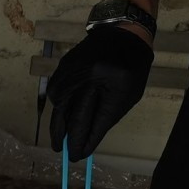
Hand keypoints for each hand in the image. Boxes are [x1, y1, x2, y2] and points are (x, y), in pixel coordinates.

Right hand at [48, 26, 153, 159]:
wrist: (121, 32)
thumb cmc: (131, 67)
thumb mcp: (128, 94)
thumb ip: (108, 116)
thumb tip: (86, 139)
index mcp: (112, 82)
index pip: (93, 119)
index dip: (85, 140)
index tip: (79, 156)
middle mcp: (87, 74)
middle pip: (71, 114)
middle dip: (66, 138)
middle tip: (62, 153)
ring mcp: (72, 69)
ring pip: (59, 105)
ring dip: (58, 123)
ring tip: (60, 138)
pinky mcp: (63, 66)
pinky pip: (56, 92)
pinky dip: (59, 107)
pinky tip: (62, 116)